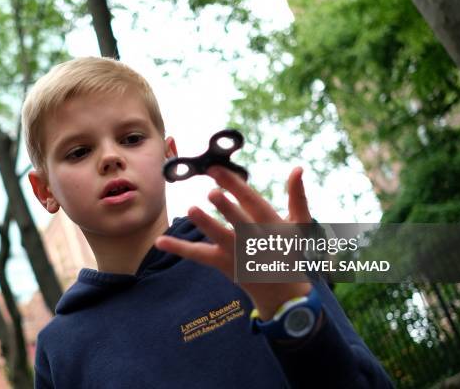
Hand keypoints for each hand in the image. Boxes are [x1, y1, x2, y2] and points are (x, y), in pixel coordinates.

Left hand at [155, 165, 312, 320]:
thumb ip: (297, 195)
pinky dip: (179, 248)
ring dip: (206, 224)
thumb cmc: (289, 250)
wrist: (283, 292)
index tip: (218, 170)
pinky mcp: (222, 264)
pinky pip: (198, 255)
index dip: (236, 185)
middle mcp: (254, 239)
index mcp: (271, 225)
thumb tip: (298, 168)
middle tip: (212, 192)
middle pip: (239, 222)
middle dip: (227, 208)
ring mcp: (237, 253)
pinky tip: (159, 240)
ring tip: (191, 210)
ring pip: (220, 238)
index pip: (252, 201)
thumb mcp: (300, 224)